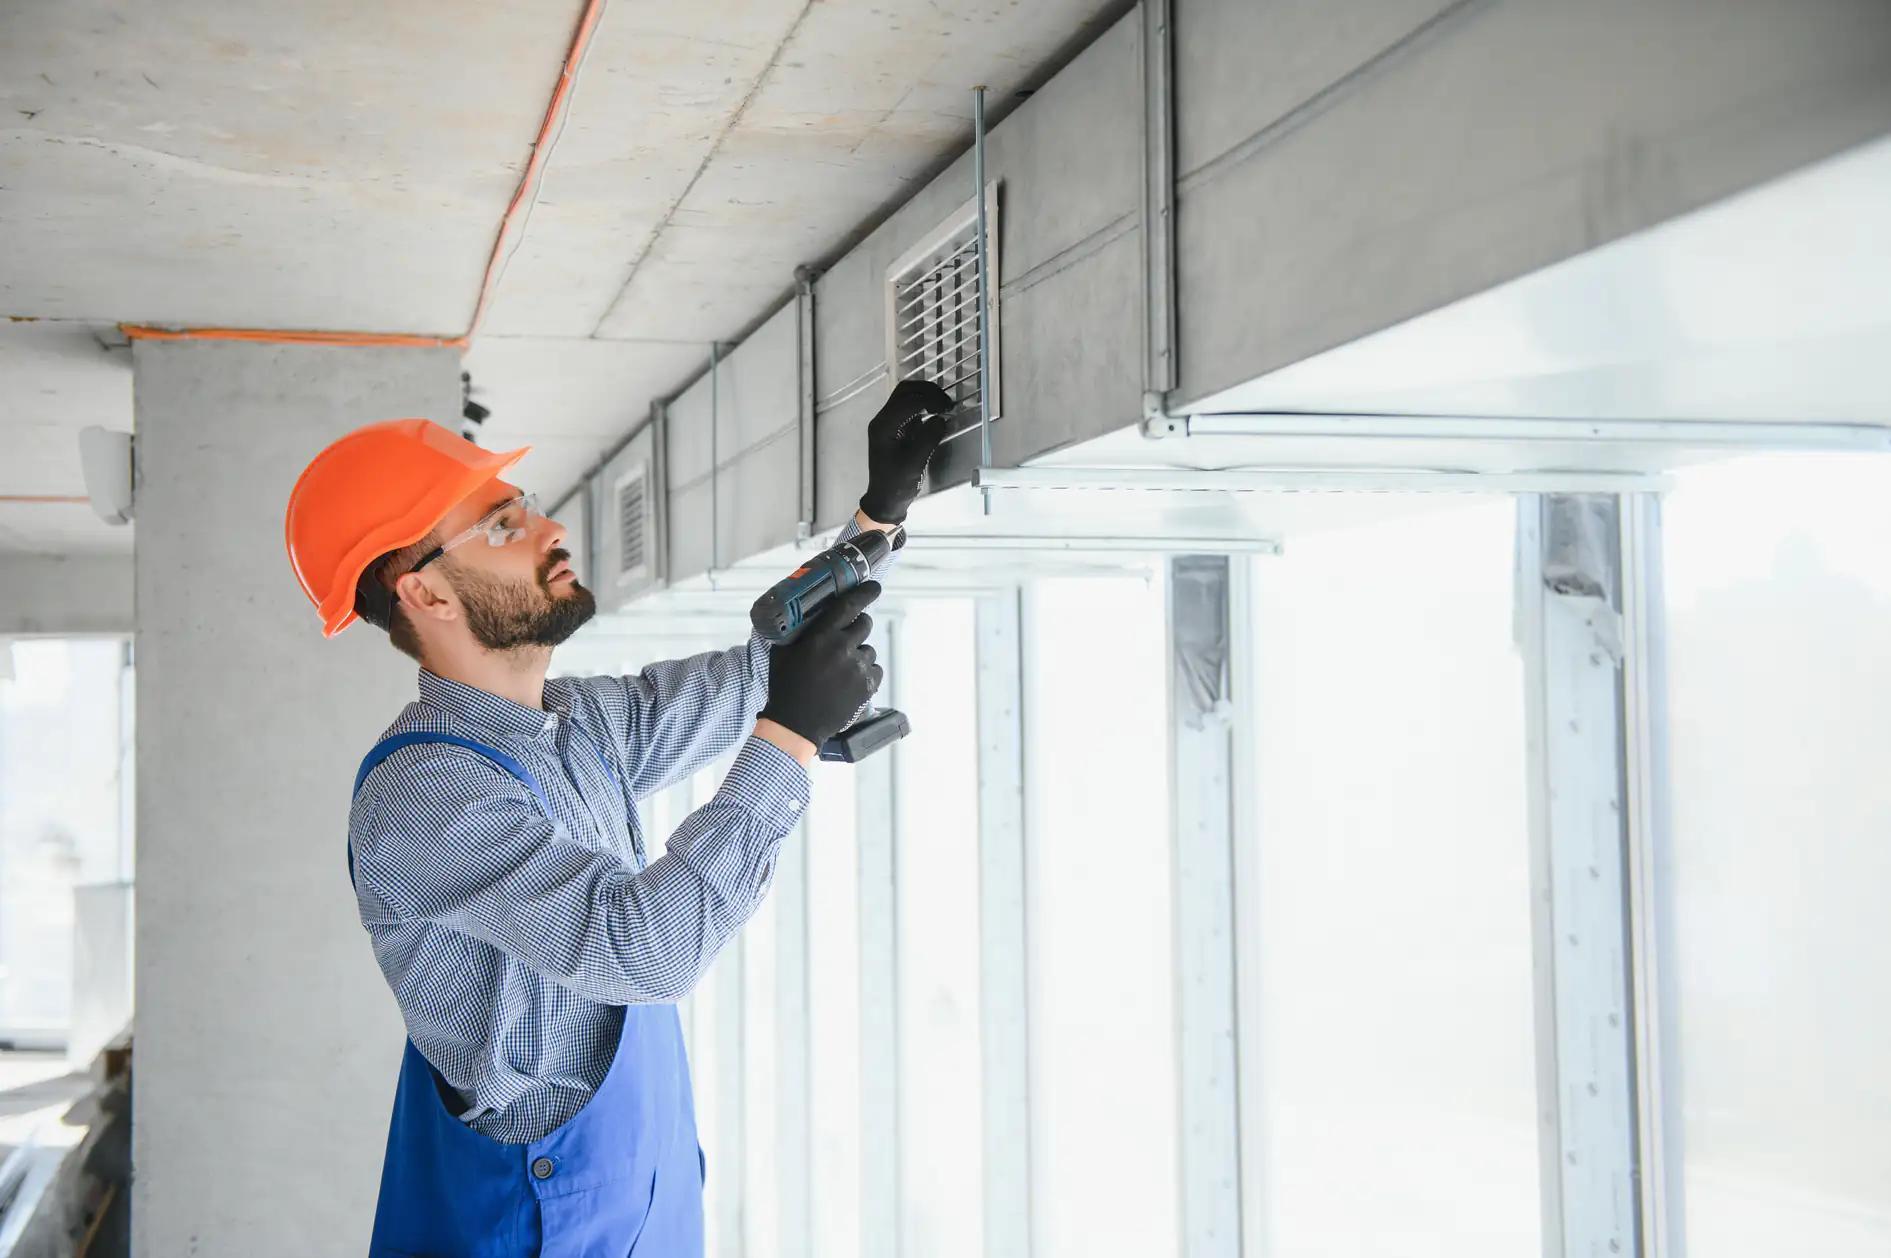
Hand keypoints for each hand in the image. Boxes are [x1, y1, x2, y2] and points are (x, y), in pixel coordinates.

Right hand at [758, 581, 884, 746]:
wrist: (795, 724)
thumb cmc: (785, 687)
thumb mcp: (783, 653)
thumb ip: (797, 632)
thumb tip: (802, 615)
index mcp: (821, 636)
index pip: (849, 606)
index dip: (864, 593)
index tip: (874, 586)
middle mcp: (843, 648)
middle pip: (865, 624)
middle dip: (857, 626)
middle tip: (846, 637)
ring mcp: (858, 668)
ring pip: (869, 649)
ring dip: (859, 654)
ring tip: (841, 669)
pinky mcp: (867, 686)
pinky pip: (875, 669)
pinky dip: (866, 672)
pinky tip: (849, 681)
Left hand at [858, 378, 954, 525]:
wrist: (885, 499)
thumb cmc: (898, 483)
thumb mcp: (915, 462)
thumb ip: (928, 437)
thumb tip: (940, 419)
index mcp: (884, 426)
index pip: (907, 401)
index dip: (929, 399)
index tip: (947, 406)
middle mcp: (882, 420)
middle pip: (904, 391)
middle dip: (927, 391)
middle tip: (946, 401)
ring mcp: (886, 423)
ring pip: (905, 397)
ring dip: (924, 396)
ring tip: (942, 405)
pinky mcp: (893, 428)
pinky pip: (906, 408)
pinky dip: (921, 405)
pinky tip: (934, 413)